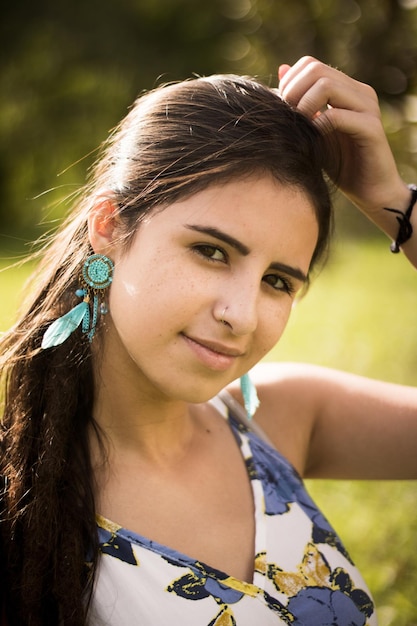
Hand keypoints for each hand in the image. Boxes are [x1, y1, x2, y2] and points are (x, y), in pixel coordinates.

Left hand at [278, 57, 408, 217]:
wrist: (369, 191)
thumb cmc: (340, 163)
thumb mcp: (313, 131)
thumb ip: (300, 104)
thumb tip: (281, 71)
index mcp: (346, 89)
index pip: (311, 65)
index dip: (289, 83)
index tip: (281, 110)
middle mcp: (359, 92)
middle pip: (316, 70)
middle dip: (293, 93)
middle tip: (287, 119)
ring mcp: (368, 108)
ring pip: (328, 86)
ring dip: (304, 106)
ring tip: (298, 127)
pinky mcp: (371, 129)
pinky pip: (338, 115)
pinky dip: (318, 126)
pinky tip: (312, 139)